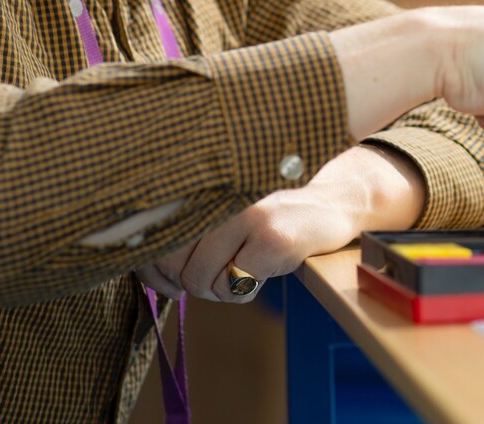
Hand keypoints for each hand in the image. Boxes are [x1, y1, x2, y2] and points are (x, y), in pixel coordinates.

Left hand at [137, 186, 358, 303]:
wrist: (330, 205)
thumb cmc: (269, 219)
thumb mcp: (224, 219)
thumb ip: (186, 240)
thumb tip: (158, 281)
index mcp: (201, 191)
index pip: (154, 239)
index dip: (153, 272)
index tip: (169, 284)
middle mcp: (219, 198)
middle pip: (173, 263)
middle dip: (193, 283)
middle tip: (222, 275)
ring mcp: (247, 216)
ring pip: (200, 278)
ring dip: (222, 289)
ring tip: (248, 269)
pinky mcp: (272, 238)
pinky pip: (234, 286)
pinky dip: (246, 292)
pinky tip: (266, 271)